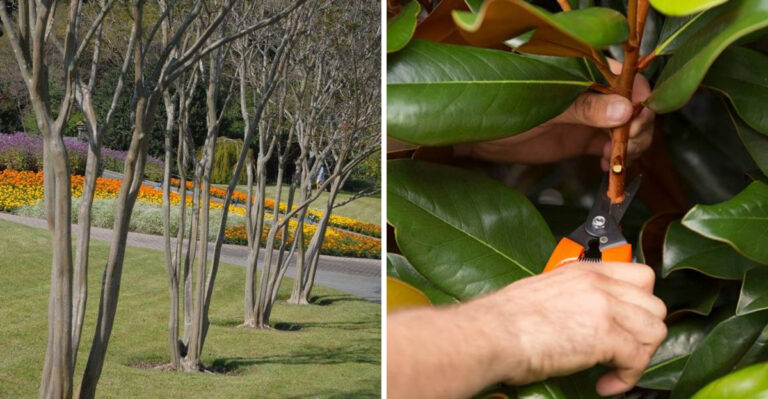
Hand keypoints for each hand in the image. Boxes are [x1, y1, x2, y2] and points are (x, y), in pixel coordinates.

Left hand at [454, 62, 654, 170]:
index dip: (639, 98)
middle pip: (634, 104)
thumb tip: (624, 109)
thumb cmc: (504, 110)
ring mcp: (589, 116)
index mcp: (583, 72)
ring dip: (631, 144)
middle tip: (628, 144)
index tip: (635, 120)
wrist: (480, 137)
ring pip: (627, 127)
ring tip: (617, 158)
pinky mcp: (582, 139)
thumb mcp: (546, 108)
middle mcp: (592, 92)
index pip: (626, 77)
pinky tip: (607, 166)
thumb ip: (584, 109)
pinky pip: (611, 146)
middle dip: (639, 125)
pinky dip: (617, 157)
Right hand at [467, 262, 666, 395]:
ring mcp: (604, 307)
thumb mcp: (544, 293)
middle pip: (654, 305)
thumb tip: (584, 320)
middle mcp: (598, 284)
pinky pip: (638, 359)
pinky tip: (604, 385)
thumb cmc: (503, 320)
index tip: (628, 326)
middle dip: (643, 334)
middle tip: (623, 352)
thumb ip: (572, 298)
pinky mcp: (606, 335)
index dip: (640, 305)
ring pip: (655, 330)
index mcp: (583, 271)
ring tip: (614, 370)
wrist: (491, 333)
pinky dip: (626, 379)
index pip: (641, 276)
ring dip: (639, 356)